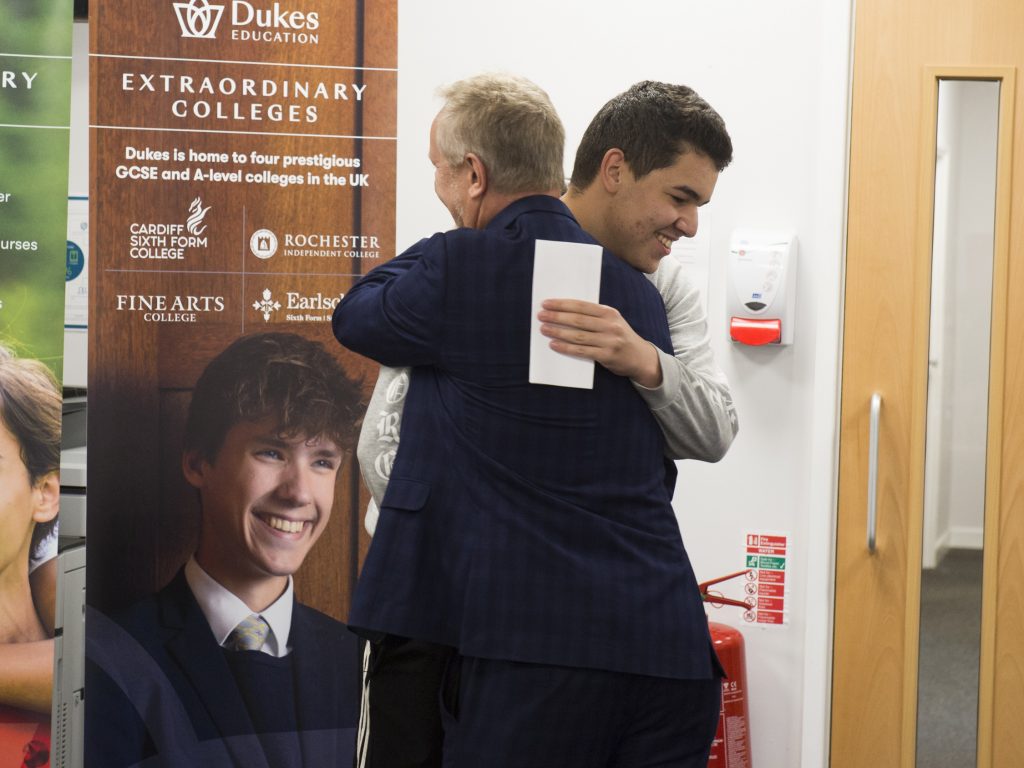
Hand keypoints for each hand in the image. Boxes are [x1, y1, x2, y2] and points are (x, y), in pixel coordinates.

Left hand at [538, 298, 662, 386]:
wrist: (640, 358)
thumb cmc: (620, 337)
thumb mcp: (612, 322)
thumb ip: (594, 317)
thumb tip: (564, 312)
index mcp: (610, 313)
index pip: (581, 306)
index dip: (562, 304)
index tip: (546, 303)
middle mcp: (610, 325)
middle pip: (578, 319)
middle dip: (557, 317)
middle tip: (541, 316)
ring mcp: (609, 341)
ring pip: (578, 335)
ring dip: (558, 332)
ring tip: (543, 329)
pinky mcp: (606, 355)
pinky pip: (581, 351)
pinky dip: (566, 347)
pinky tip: (554, 344)